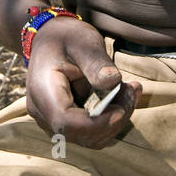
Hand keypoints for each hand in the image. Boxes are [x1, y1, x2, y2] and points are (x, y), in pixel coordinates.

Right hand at [25, 16, 141, 148]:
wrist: (51, 39)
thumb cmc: (66, 37)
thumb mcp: (83, 42)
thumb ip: (96, 62)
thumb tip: (113, 81)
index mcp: (42, 90)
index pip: (65, 122)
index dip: (95, 123)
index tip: (121, 109)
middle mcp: (42, 112)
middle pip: (78, 134)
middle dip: (112, 120)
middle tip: (133, 90)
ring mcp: (51, 120)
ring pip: (87, 138)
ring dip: (114, 121)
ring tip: (130, 91)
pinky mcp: (65, 122)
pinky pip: (89, 133)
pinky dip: (109, 121)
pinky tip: (122, 97)